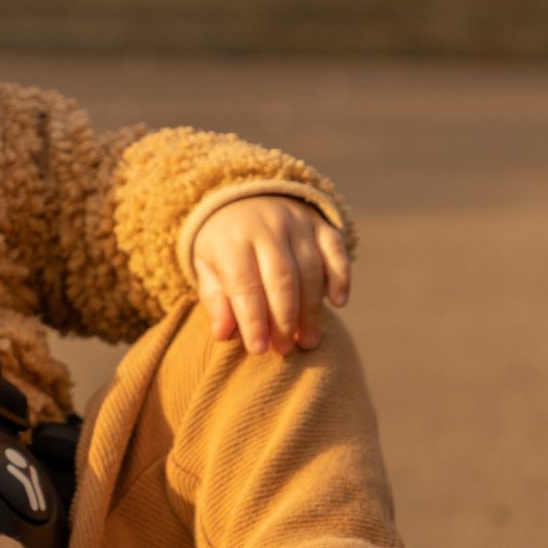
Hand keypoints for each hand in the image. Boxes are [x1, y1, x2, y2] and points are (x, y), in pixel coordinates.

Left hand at [193, 197, 350, 356]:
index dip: (253, 320)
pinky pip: (335, 250)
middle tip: (284, 349)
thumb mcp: (207, 267)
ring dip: (312, 309)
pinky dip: (340, 276)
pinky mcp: (320, 223)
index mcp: (232, 240)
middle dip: (285, 319)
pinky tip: (338, 302)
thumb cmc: (224, 245)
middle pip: (282, 279)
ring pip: (311, 269)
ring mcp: (296, 223)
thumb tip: (224, 334)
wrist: (243, 197)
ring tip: (308, 340)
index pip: (245, 284)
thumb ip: (216, 299)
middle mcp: (266, 227)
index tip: (258, 350)